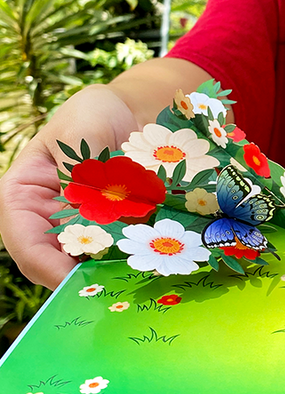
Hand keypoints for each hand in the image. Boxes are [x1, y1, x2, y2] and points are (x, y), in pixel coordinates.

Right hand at [0, 86, 137, 289]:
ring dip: (112, 269)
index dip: (48, 267)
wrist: (130, 112)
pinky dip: (132, 256)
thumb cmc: (93, 115)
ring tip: (138, 271)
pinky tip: (154, 257)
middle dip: (84, 276)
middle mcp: (47, 220)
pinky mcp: (113, 228)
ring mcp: (81, 227)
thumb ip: (79, 172)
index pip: (25, 243)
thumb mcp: (82, 133)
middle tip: (116, 282)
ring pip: (89, 263)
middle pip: (56, 264)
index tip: (77, 280)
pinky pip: (118, 251)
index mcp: (22, 197)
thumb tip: (88, 213)